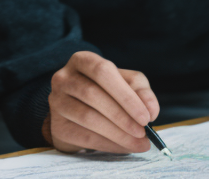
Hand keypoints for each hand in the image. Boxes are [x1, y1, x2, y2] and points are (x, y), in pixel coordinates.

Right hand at [42, 50, 159, 153]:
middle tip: (143, 132)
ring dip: (118, 134)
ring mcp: (57, 101)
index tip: (146, 116)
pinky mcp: (57, 125)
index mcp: (81, 60)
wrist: (77, 111)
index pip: (102, 71)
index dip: (125, 94)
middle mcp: (63, 77)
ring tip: (138, 142)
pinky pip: (84, 137)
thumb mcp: (125, 83)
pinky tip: (124, 147)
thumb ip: (141, 91)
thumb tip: (151, 110)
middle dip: (122, 116)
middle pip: (92, 94)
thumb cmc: (105, 91)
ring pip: (87, 117)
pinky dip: (109, 144)